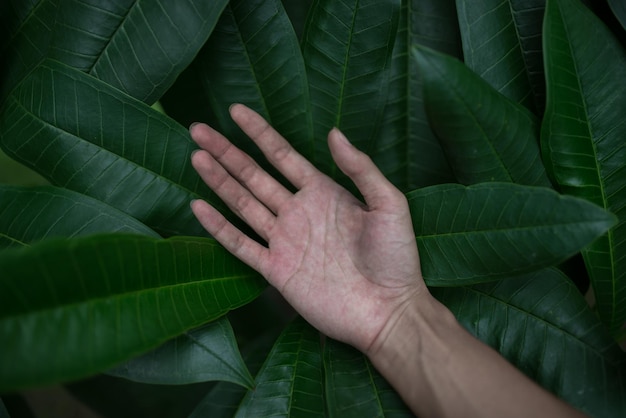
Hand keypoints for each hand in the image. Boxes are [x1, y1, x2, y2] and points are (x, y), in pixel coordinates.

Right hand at [190, 104, 427, 351]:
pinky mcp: (276, 270)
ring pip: (243, 204)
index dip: (259, 133)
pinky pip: (241, 245)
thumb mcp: (389, 204)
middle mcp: (298, 212)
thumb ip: (361, 169)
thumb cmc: (396, 258)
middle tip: (199, 129)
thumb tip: (333, 132)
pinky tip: (198, 208)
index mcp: (323, 192)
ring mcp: (285, 241)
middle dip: (227, 152)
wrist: (388, 311)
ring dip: (219, 181)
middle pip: (254, 175)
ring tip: (196, 157)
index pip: (282, 155)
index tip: (236, 110)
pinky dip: (219, 228)